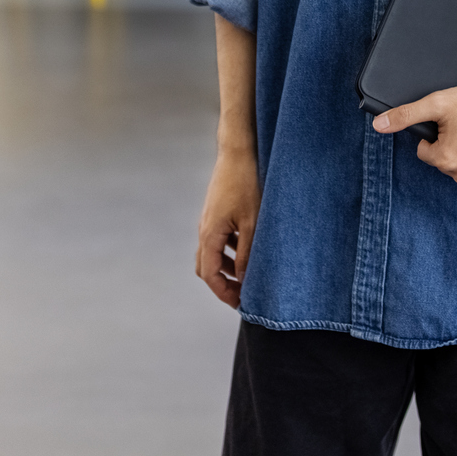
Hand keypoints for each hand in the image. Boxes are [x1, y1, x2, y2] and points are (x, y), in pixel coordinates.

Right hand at [195, 146, 259, 307]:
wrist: (239, 151)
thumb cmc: (247, 183)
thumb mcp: (252, 223)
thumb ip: (247, 253)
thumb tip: (244, 279)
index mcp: (209, 234)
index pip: (209, 275)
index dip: (224, 292)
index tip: (240, 304)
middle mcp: (204, 229)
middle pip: (206, 266)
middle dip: (223, 283)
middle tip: (243, 294)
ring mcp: (209, 220)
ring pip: (212, 253)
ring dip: (227, 267)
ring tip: (248, 274)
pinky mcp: (217, 212)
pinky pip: (219, 239)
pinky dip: (230, 250)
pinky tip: (248, 249)